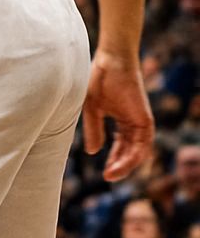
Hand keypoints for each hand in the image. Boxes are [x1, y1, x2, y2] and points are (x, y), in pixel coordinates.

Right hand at [82, 50, 154, 181]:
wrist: (111, 60)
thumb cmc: (100, 78)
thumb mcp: (91, 108)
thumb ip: (93, 129)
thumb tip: (92, 152)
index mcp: (121, 121)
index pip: (120, 148)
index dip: (114, 161)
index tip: (105, 173)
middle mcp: (133, 124)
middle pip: (130, 153)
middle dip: (119, 166)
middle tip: (108, 177)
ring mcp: (140, 122)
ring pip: (137, 152)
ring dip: (126, 165)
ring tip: (112, 173)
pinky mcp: (146, 120)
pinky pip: (143, 145)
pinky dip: (134, 156)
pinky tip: (122, 163)